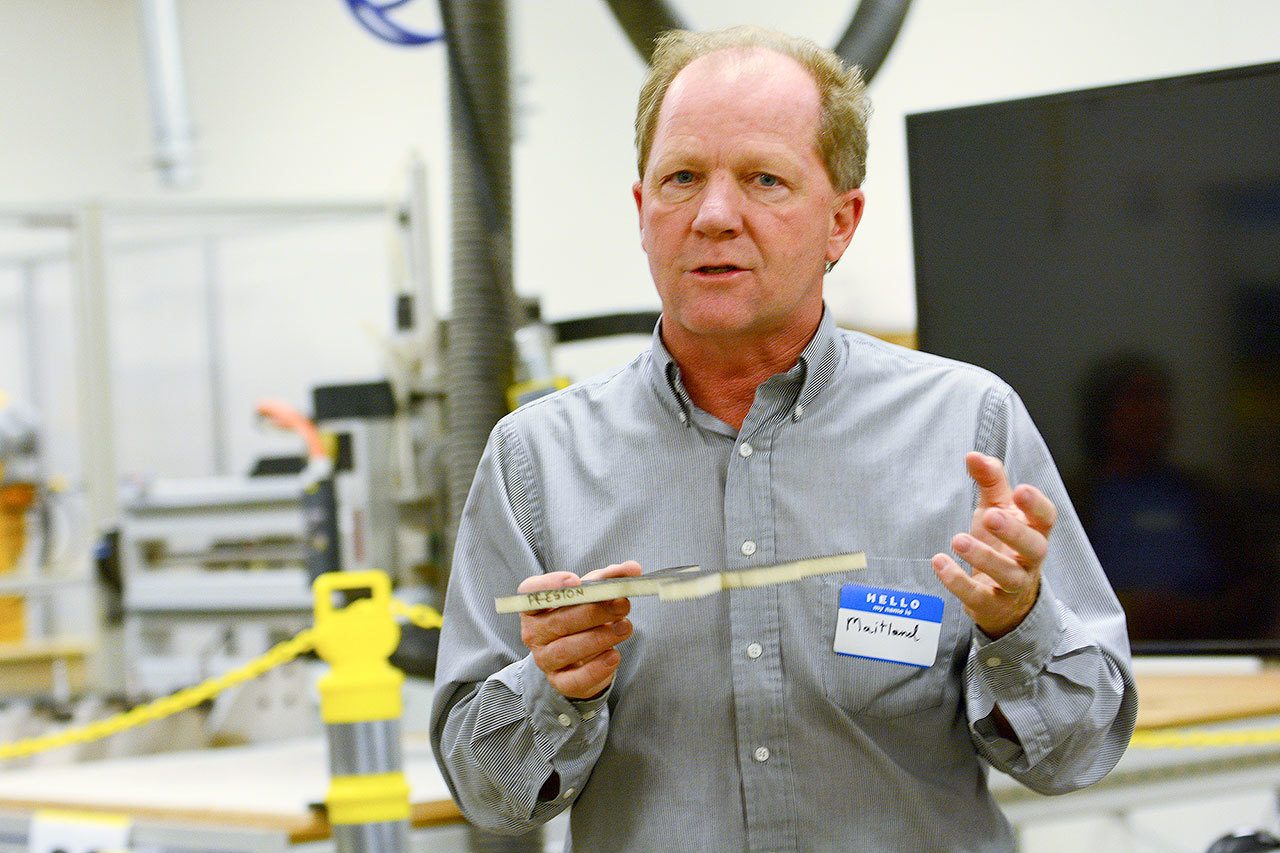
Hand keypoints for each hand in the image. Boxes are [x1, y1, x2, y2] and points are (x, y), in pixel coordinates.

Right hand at [519, 561, 641, 698]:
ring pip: (567, 649)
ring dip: (598, 638)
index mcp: (535, 606)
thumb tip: (632, 568)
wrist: (581, 657)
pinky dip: (595, 669)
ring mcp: (545, 659)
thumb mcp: (593, 594)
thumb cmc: (582, 618)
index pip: (530, 593)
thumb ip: (609, 579)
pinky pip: (574, 679)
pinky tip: (614, 656)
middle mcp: (534, 633)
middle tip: (622, 604)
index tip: (576, 581)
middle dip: (593, 611)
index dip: (550, 585)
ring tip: (624, 628)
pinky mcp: (560, 682)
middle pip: (558, 621)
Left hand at [932, 452, 1056, 638]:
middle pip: (1033, 548)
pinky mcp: (990, 605)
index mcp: (1034, 532)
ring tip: (958, 539)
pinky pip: (978, 596)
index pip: (1046, 519)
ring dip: (983, 557)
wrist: (1004, 601)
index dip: (1036, 505)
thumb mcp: (997, 509)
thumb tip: (974, 455)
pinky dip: (958, 581)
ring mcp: (1013, 586)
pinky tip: (939, 562)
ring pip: (1007, 575)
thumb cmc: (1001, 544)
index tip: (1020, 490)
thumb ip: (990, 481)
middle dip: (1013, 532)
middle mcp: (1029, 560)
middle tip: (990, 516)